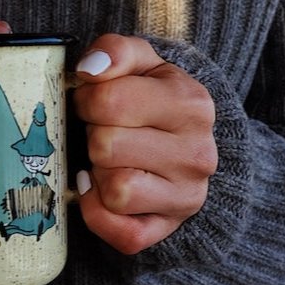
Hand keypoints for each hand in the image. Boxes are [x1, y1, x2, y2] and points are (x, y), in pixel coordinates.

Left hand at [72, 34, 217, 253]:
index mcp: (191, 104)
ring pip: (115, 190)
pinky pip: (121, 233)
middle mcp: (197, 153)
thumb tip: (90, 69)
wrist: (189, 148)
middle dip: (93, 135)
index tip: (95, 101)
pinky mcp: (167, 229)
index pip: (109, 100)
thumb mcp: (143, 63)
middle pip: (106, 146)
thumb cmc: (154, 101)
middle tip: (104, 131)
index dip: (87, 99)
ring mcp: (186, 197)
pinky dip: (99, 214)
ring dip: (98, 173)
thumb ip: (116, 51)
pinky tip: (101, 191)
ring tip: (109, 159)